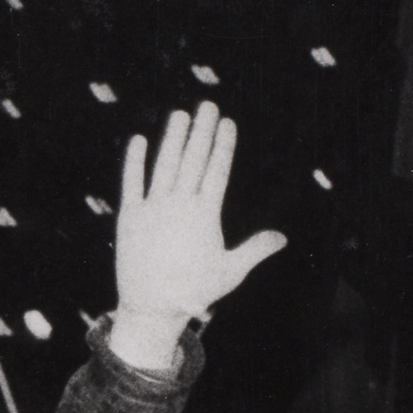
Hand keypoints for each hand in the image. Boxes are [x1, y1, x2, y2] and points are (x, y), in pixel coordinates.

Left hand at [108, 103, 286, 367]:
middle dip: (202, 131)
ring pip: (164, 164)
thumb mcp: (230, 272)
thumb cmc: (194, 291)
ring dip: (173, 138)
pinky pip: (131, 182)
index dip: (222, 145)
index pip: (216, 171)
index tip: (227, 123)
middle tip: (208, 105)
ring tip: (180, 114)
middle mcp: (179, 205)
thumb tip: (283, 238)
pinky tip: (138, 139)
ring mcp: (152, 208)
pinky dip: (134, 161)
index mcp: (204, 215)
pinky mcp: (129, 216)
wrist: (150, 307)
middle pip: (193, 160)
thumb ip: (256, 250)